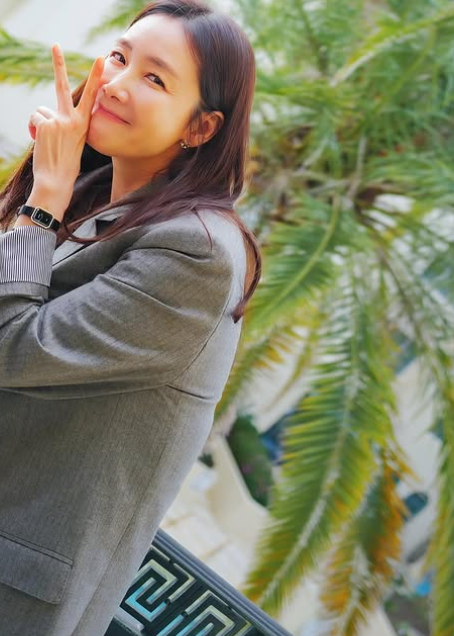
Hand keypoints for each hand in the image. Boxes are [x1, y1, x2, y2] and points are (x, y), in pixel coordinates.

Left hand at [28, 43, 104, 218]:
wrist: (57, 181)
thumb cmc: (66, 166)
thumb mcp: (73, 143)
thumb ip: (66, 125)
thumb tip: (50, 116)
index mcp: (84, 124)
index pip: (91, 96)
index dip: (94, 76)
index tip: (100, 58)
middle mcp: (73, 120)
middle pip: (62, 86)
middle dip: (58, 63)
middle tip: (54, 45)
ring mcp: (59, 120)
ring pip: (42, 111)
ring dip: (40, 124)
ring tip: (47, 143)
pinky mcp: (46, 123)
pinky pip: (35, 118)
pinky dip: (33, 130)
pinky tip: (40, 142)